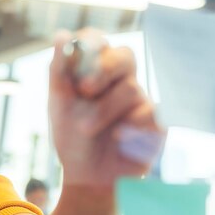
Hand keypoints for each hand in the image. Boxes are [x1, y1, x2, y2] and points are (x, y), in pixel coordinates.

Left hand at [49, 29, 162, 187]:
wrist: (87, 179)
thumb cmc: (72, 139)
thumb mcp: (58, 106)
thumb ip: (59, 72)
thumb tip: (61, 35)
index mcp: (94, 70)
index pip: (98, 40)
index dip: (91, 43)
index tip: (77, 57)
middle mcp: (120, 81)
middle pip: (125, 54)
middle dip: (103, 69)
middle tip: (84, 89)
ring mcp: (140, 100)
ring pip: (130, 88)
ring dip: (103, 110)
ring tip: (86, 128)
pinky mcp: (155, 123)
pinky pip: (151, 113)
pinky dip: (130, 127)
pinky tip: (117, 139)